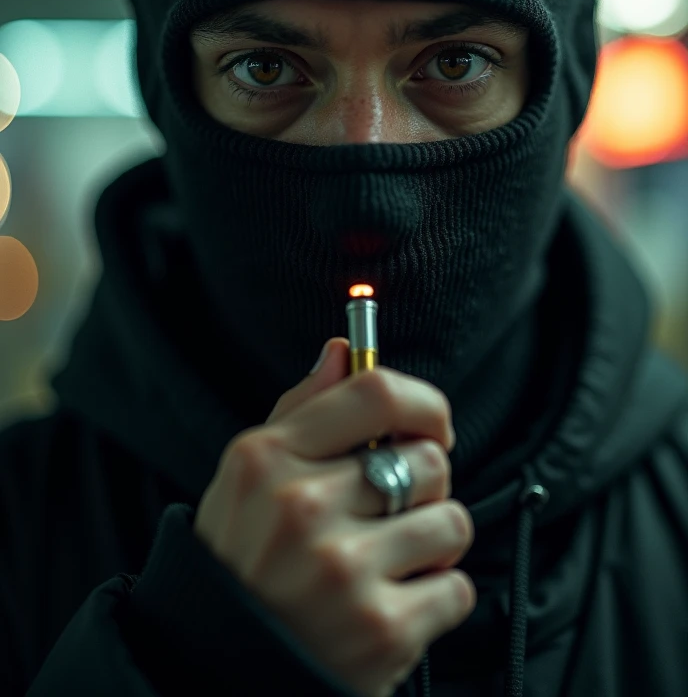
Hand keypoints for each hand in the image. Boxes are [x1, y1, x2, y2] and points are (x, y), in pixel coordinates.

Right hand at [193, 338, 474, 696]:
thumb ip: (299, 410)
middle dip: (424, 486)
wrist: (216, 674)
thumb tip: (341, 351)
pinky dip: (436, 600)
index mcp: (267, 459)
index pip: (376, 392)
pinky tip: (391, 606)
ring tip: (389, 564)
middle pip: (428, 459)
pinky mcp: (382, 629)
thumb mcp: (245, 481)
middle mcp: (303, 507)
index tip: (431, 425)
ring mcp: (343, 568)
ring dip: (433, 545)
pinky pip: (457, 587)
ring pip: (452, 521)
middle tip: (390, 515)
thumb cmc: (241, 566)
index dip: (424, 403)